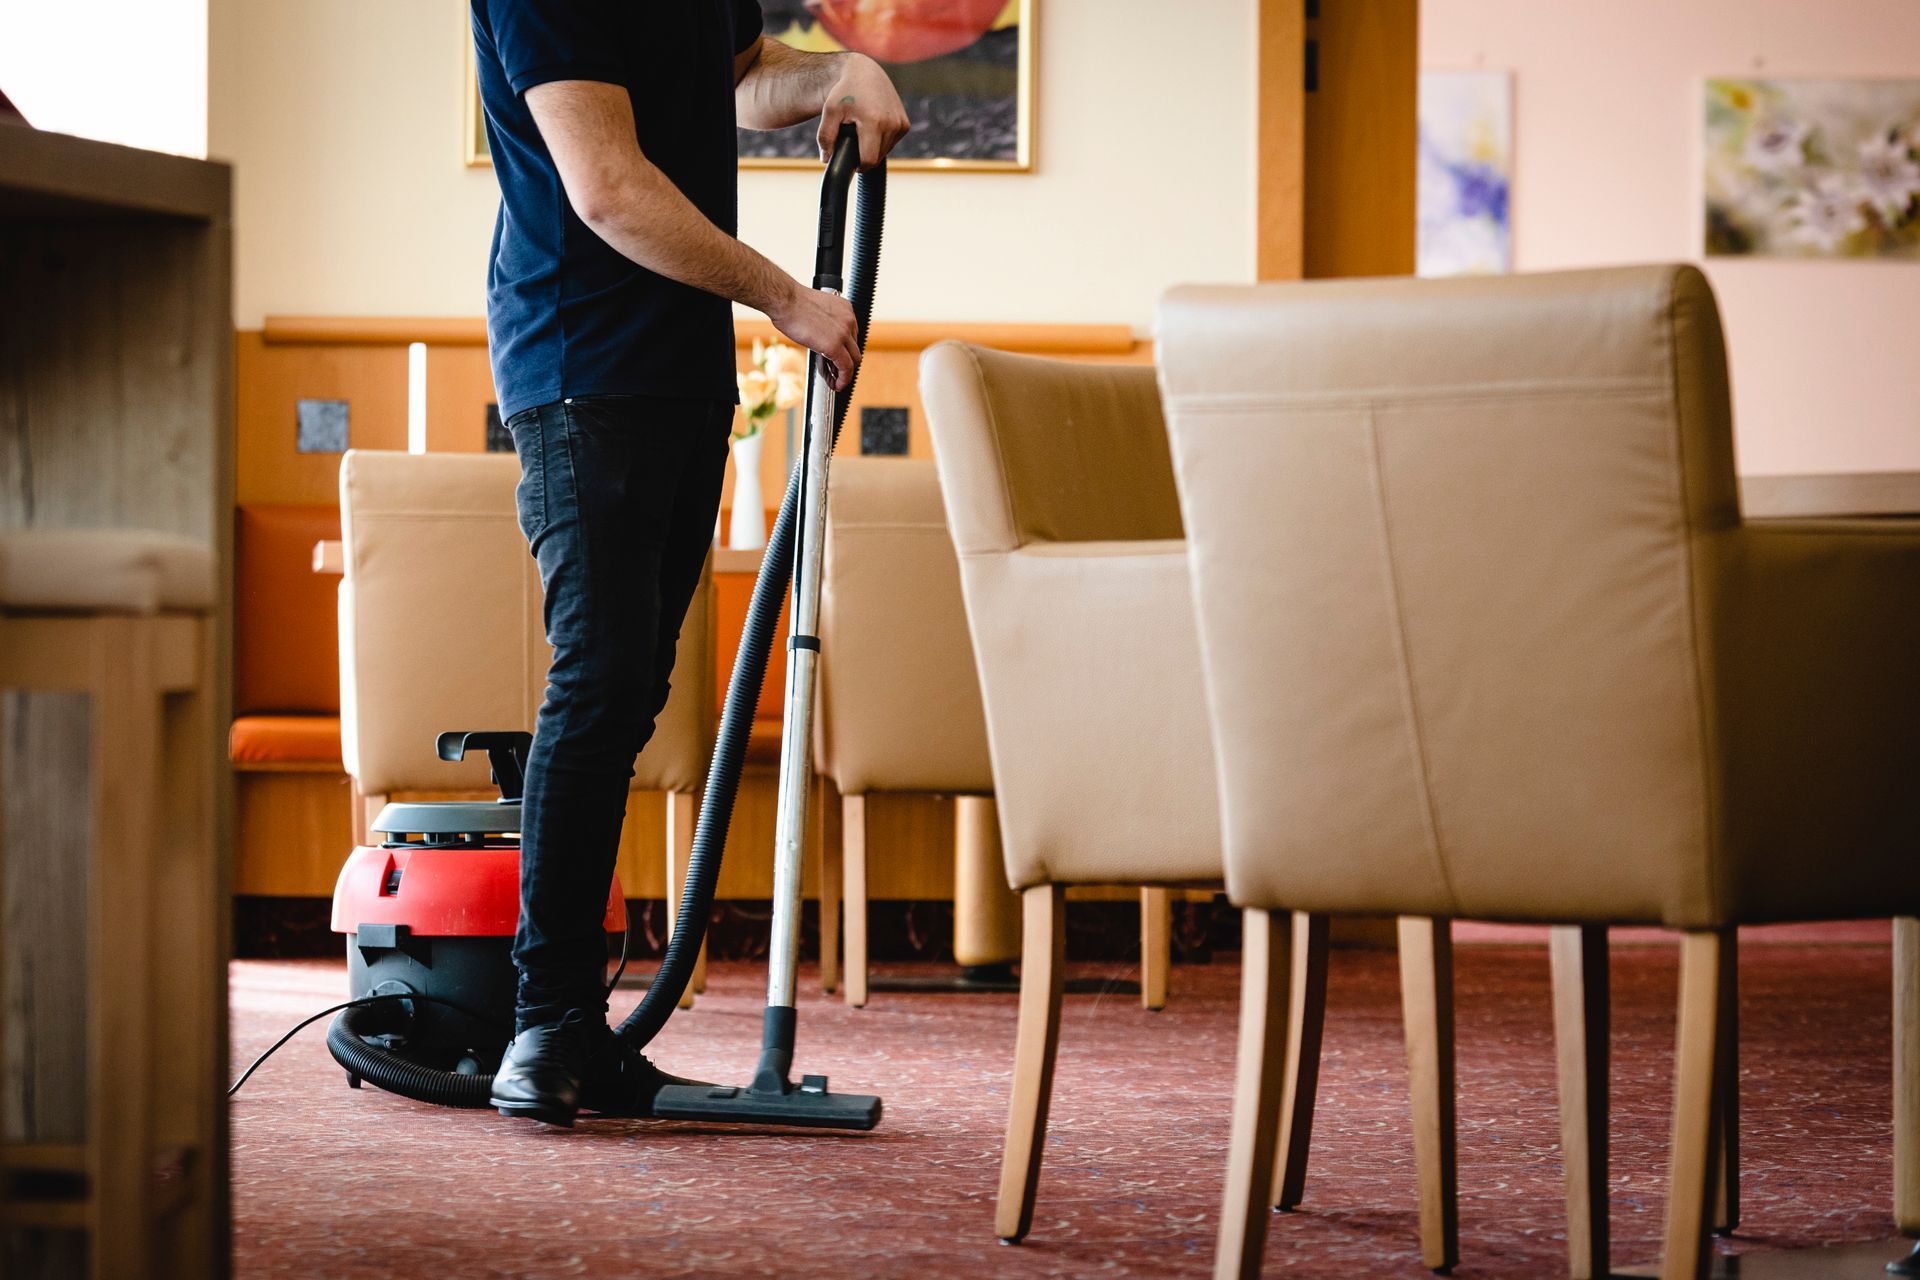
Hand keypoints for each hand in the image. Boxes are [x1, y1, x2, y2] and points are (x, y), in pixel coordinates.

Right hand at [768, 279, 859, 391]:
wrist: (784, 300)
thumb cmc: (790, 303)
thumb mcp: (816, 311)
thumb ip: (824, 324)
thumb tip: (820, 339)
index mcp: (845, 309)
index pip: (851, 336)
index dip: (843, 350)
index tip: (835, 359)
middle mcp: (849, 319)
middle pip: (854, 348)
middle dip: (845, 362)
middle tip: (835, 373)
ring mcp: (844, 333)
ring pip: (853, 360)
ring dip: (845, 373)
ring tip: (836, 382)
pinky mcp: (835, 346)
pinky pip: (846, 368)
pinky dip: (843, 379)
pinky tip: (837, 385)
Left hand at [817, 54, 910, 169]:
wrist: (864, 72)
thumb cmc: (844, 91)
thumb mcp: (830, 111)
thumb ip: (825, 137)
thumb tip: (826, 160)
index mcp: (874, 122)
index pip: (869, 160)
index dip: (858, 165)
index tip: (850, 162)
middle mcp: (891, 123)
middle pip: (877, 157)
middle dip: (864, 154)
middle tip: (853, 141)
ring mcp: (900, 123)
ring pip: (885, 151)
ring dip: (873, 148)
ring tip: (862, 131)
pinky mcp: (905, 123)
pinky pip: (892, 142)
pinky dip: (882, 140)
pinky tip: (873, 127)